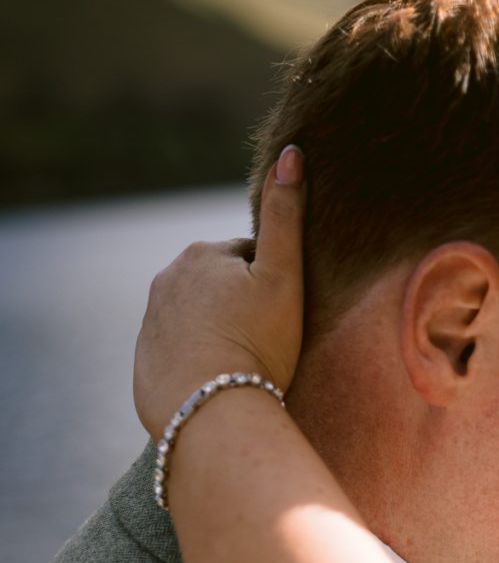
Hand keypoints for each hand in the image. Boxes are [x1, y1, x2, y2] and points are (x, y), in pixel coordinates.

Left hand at [133, 146, 306, 440]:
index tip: (284, 315)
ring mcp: (151, 321)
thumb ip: (286, 215)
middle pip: (219, 287)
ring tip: (245, 365)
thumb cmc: (256, 343)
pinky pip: (181, 351)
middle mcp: (167, 280)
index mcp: (201, 254)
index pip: (248, 258)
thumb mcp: (284, 277)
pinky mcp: (145, 360)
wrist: (209, 412)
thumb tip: (290, 150)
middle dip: (241, 306)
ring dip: (219, 332)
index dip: (273, 284)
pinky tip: (220, 382)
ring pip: (198, 318)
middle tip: (268, 342)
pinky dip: (199, 360)